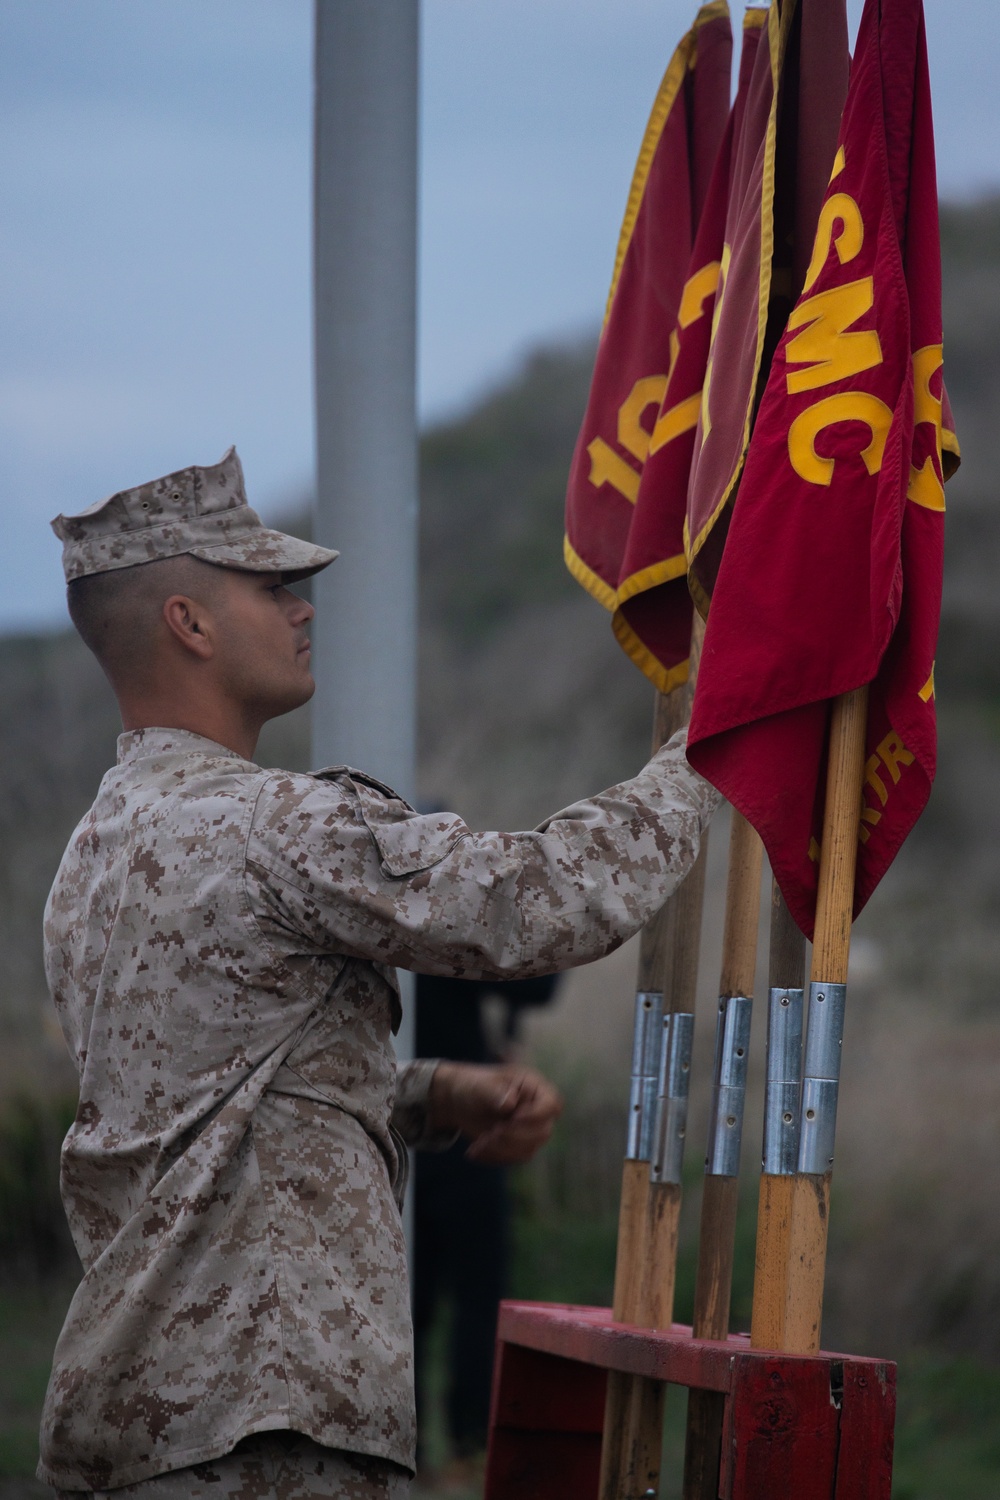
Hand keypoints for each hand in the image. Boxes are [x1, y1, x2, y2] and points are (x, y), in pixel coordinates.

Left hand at [427, 1062, 562, 1164]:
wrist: (458, 1102)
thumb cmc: (472, 1087)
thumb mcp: (479, 1086)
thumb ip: (494, 1092)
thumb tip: (511, 1103)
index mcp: (533, 1086)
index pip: (552, 1104)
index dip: (537, 1114)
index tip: (513, 1118)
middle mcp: (536, 1109)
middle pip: (543, 1132)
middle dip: (514, 1136)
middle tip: (489, 1134)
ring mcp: (529, 1129)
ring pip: (529, 1149)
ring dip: (502, 1150)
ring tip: (478, 1144)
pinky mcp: (518, 1145)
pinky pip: (514, 1158)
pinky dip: (494, 1156)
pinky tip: (475, 1151)